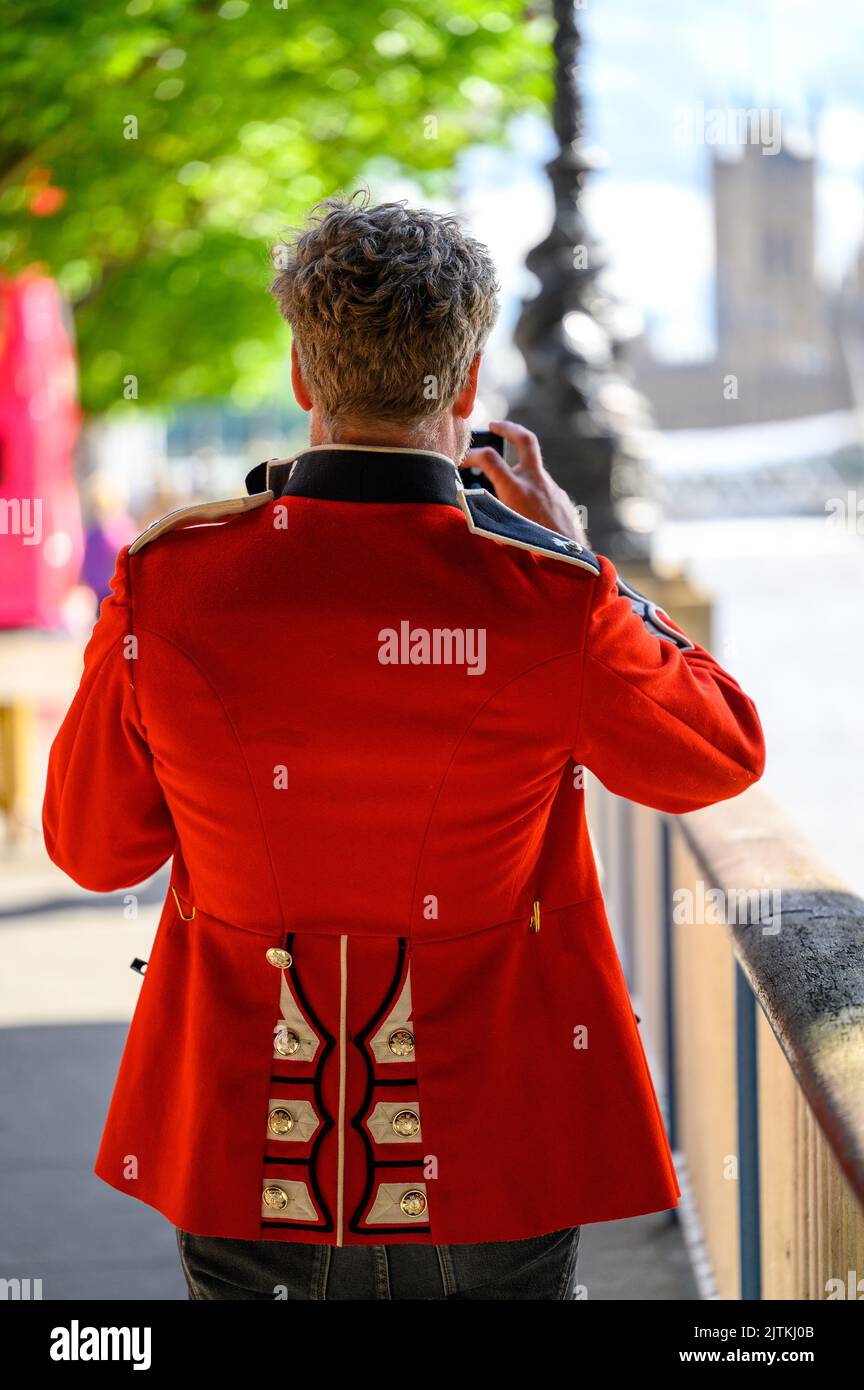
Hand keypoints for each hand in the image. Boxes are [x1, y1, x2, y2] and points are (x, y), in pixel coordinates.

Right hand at [462, 420, 587, 544]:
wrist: (570, 561)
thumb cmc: (532, 551)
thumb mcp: (499, 533)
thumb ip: (484, 513)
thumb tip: (467, 503)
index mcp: (517, 490)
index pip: (489, 458)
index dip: (472, 454)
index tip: (462, 460)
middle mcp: (536, 483)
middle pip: (525, 439)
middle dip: (508, 429)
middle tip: (494, 426)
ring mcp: (552, 488)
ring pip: (533, 469)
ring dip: (517, 472)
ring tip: (504, 489)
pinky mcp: (562, 498)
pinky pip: (543, 488)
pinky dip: (530, 491)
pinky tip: (526, 510)